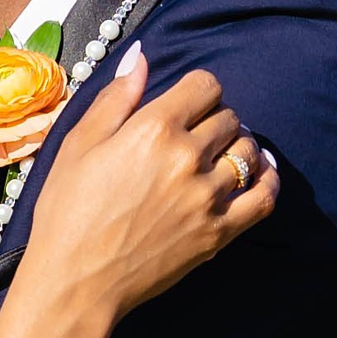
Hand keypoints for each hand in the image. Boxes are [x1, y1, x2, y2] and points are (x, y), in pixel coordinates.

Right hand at [14, 51, 277, 325]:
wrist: (77, 281)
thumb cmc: (68, 212)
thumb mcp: (79, 144)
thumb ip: (117, 98)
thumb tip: (142, 56)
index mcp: (154, 129)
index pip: (205, 86)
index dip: (197, 91)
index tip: (185, 105)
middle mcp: (188, 158)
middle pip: (228, 118)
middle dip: (214, 120)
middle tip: (195, 136)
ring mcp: (208, 197)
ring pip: (247, 152)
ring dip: (237, 147)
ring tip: (220, 155)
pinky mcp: (218, 232)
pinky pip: (264, 197)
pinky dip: (268, 179)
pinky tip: (261, 172)